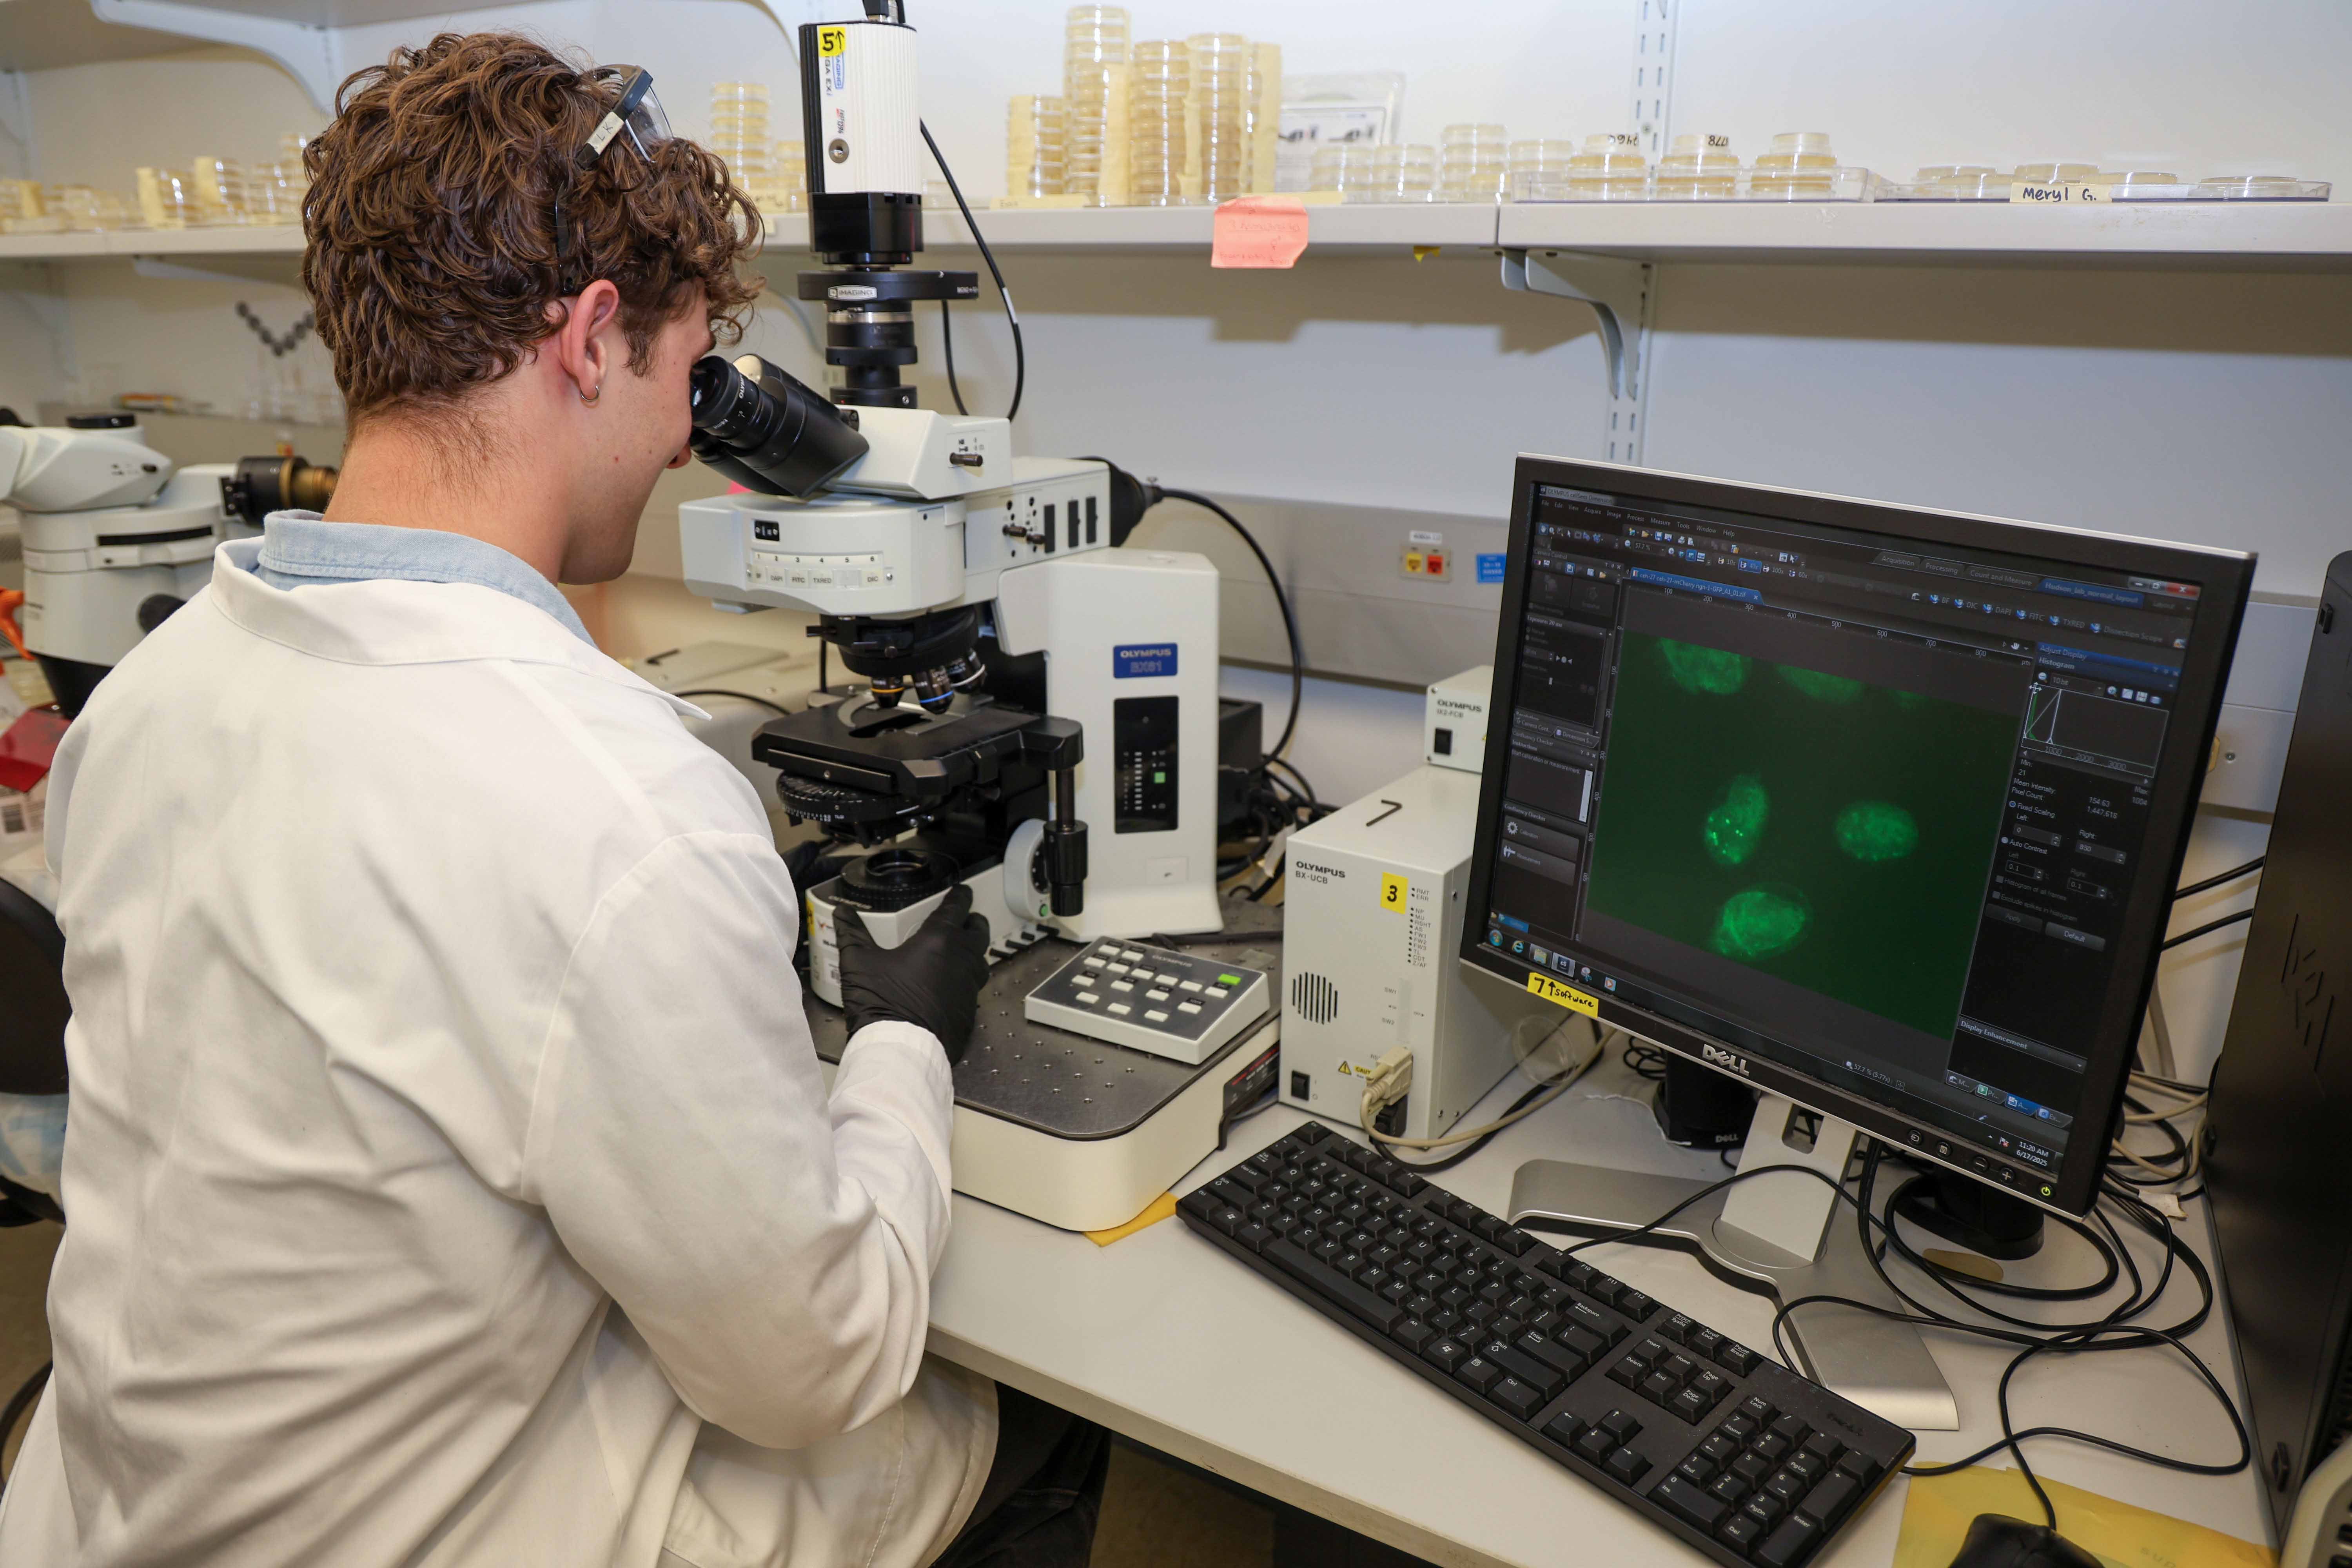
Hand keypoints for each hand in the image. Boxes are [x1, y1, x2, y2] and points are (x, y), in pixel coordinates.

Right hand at [834, 884, 992, 1061]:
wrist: (900, 1048)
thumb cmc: (883, 1004)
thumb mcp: (860, 962)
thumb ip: (853, 933)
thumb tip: (843, 914)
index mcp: (938, 940)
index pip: (958, 907)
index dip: (961, 895)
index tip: (962, 891)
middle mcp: (961, 960)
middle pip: (979, 931)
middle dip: (973, 922)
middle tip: (966, 919)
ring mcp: (968, 987)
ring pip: (980, 961)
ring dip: (972, 953)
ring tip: (959, 952)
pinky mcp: (969, 1012)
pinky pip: (972, 990)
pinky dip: (964, 984)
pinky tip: (949, 988)